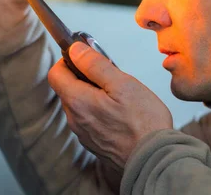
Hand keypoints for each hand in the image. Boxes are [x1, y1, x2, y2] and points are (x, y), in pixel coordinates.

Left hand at [47, 42, 173, 172]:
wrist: (154, 160)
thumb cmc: (143, 122)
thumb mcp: (122, 83)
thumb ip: (95, 64)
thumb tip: (75, 49)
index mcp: (78, 102)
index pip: (56, 73)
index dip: (68, 59)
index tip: (86, 56)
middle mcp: (75, 120)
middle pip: (67, 88)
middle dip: (84, 75)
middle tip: (110, 73)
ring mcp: (84, 134)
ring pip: (79, 104)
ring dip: (92, 93)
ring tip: (119, 94)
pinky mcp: (94, 143)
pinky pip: (89, 119)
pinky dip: (98, 109)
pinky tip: (120, 112)